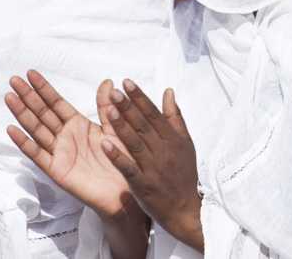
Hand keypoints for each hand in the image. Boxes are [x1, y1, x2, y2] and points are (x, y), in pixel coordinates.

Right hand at [5, 72, 136, 218]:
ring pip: (36, 129)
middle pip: (42, 113)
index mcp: (77, 125)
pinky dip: (24, 142)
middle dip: (28, 97)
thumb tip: (107, 81)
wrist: (127, 191)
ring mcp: (59, 153)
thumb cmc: (123, 161)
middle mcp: (65, 137)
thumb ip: (108, 107)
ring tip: (9, 97)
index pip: (56, 103)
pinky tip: (11, 129)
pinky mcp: (57, 170)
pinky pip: (38, 154)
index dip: (44, 89)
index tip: (30, 73)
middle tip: (13, 80)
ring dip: (22, 114)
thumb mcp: (117, 128)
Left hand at [103, 79, 202, 249]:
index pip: (154, 114)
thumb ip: (175, 117)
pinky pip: (128, 168)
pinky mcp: (143, 185)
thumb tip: (168, 91)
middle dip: (128, 107)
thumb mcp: (185, 144)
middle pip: (143, 125)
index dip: (139, 97)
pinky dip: (117, 156)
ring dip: (122, 126)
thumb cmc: (185, 174)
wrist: (187, 210)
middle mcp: (163, 151)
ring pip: (135, 143)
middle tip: (114, 91)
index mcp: (173, 139)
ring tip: (109, 109)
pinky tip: (104, 143)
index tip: (126, 82)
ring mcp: (153, 168)